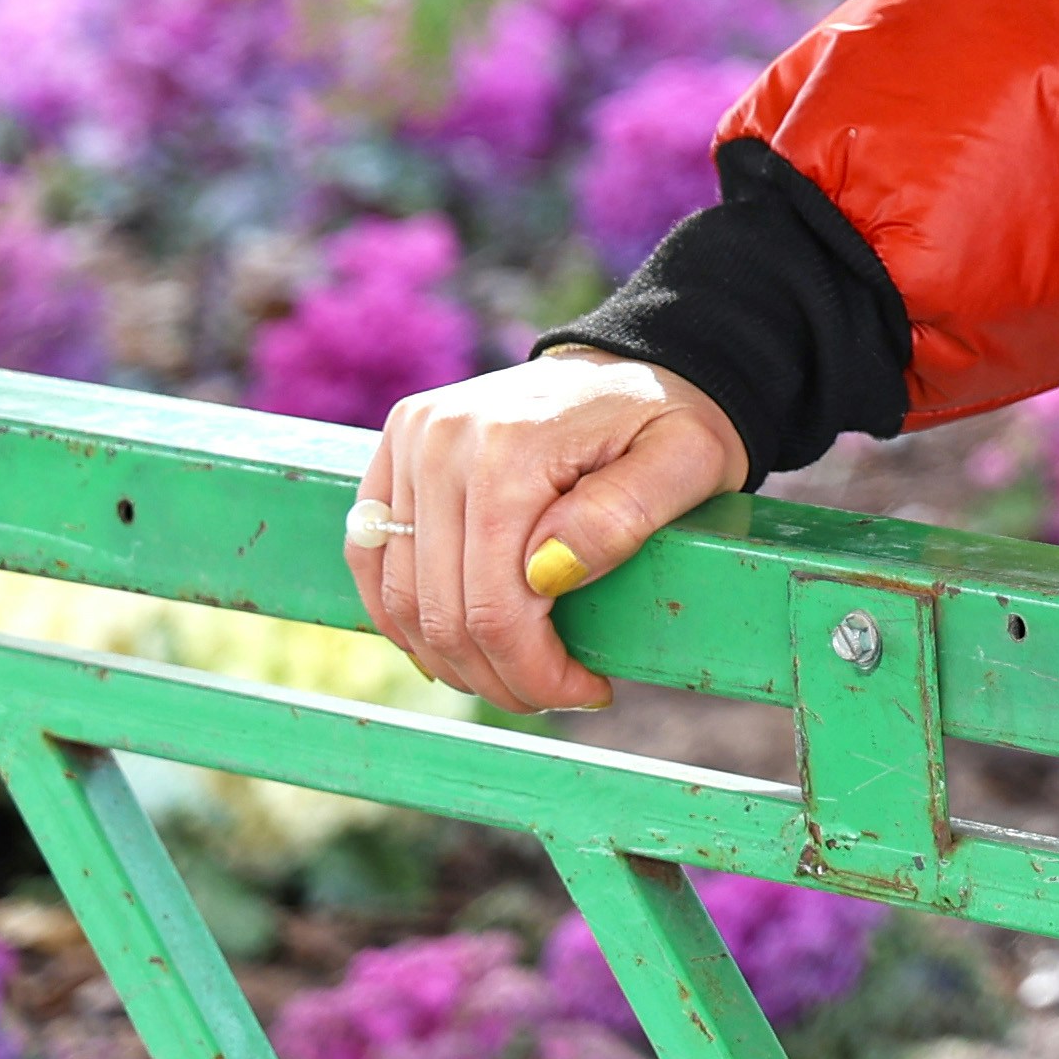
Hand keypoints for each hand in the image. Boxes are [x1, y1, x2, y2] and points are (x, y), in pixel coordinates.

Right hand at [346, 352, 745, 713]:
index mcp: (509, 446)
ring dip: (451, 658)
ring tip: (515, 673)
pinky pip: (372, 557)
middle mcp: (442, 439)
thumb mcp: (685, 462)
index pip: (496, 606)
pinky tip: (457, 645)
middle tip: (555, 694)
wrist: (632, 365)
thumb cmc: (667, 420)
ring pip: (401, 597)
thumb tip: (546, 575)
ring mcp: (410, 441)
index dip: (536, 671)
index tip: (588, 691)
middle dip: (499, 676)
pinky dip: (406, 616)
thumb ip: (623, 516)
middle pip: (442, 611)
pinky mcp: (394, 451)